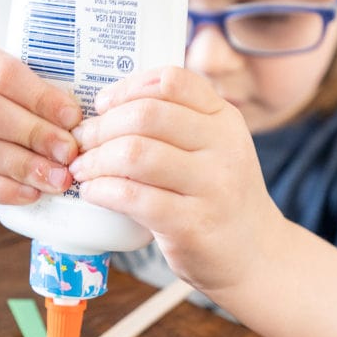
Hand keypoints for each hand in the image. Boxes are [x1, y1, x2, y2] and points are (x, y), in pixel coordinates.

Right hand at [0, 46, 81, 203]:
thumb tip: (80, 123)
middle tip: (68, 154)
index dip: (40, 97)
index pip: (2, 73)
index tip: (73, 118)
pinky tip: (31, 194)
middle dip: (33, 134)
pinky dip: (1, 189)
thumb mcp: (14, 88)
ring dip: (22, 167)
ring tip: (57, 179)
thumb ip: (40, 97)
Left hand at [69, 66, 282, 296]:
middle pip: (146, 115)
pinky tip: (92, 193)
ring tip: (82, 169)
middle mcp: (223, 147)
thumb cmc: (219, 198)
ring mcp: (211, 186)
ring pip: (135, 154)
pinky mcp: (192, 225)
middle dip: (101, 126)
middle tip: (82, 141)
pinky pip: (132, 197)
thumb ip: (178, 123)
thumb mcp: (215, 149)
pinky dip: (102, 191)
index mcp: (225, 119)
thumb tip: (108, 106)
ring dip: (95, 160)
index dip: (127, 87)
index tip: (103, 105)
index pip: (172, 80)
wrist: (254, 256)